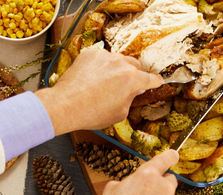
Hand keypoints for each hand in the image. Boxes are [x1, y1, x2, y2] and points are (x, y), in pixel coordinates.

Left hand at [35, 49, 161, 134]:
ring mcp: (104, 56)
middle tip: (125, 87)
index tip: (157, 81)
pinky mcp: (89, 54)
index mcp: (131, 79)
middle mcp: (120, 63)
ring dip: (116, 69)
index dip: (155, 82)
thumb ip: (130, 99)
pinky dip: (101, 66)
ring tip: (105, 84)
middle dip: (133, 75)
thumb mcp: (119, 113)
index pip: (150, 79)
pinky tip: (93, 79)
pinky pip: (101, 58)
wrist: (65, 105)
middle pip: (135, 65)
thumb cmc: (92, 113)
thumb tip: (134, 91)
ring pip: (118, 60)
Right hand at [87, 150, 178, 194]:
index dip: (170, 156)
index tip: (173, 155)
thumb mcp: (111, 190)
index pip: (165, 158)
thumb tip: (131, 184)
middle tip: (146, 194)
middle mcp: (163, 187)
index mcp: (147, 175)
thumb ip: (127, 181)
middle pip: (169, 179)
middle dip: (160, 184)